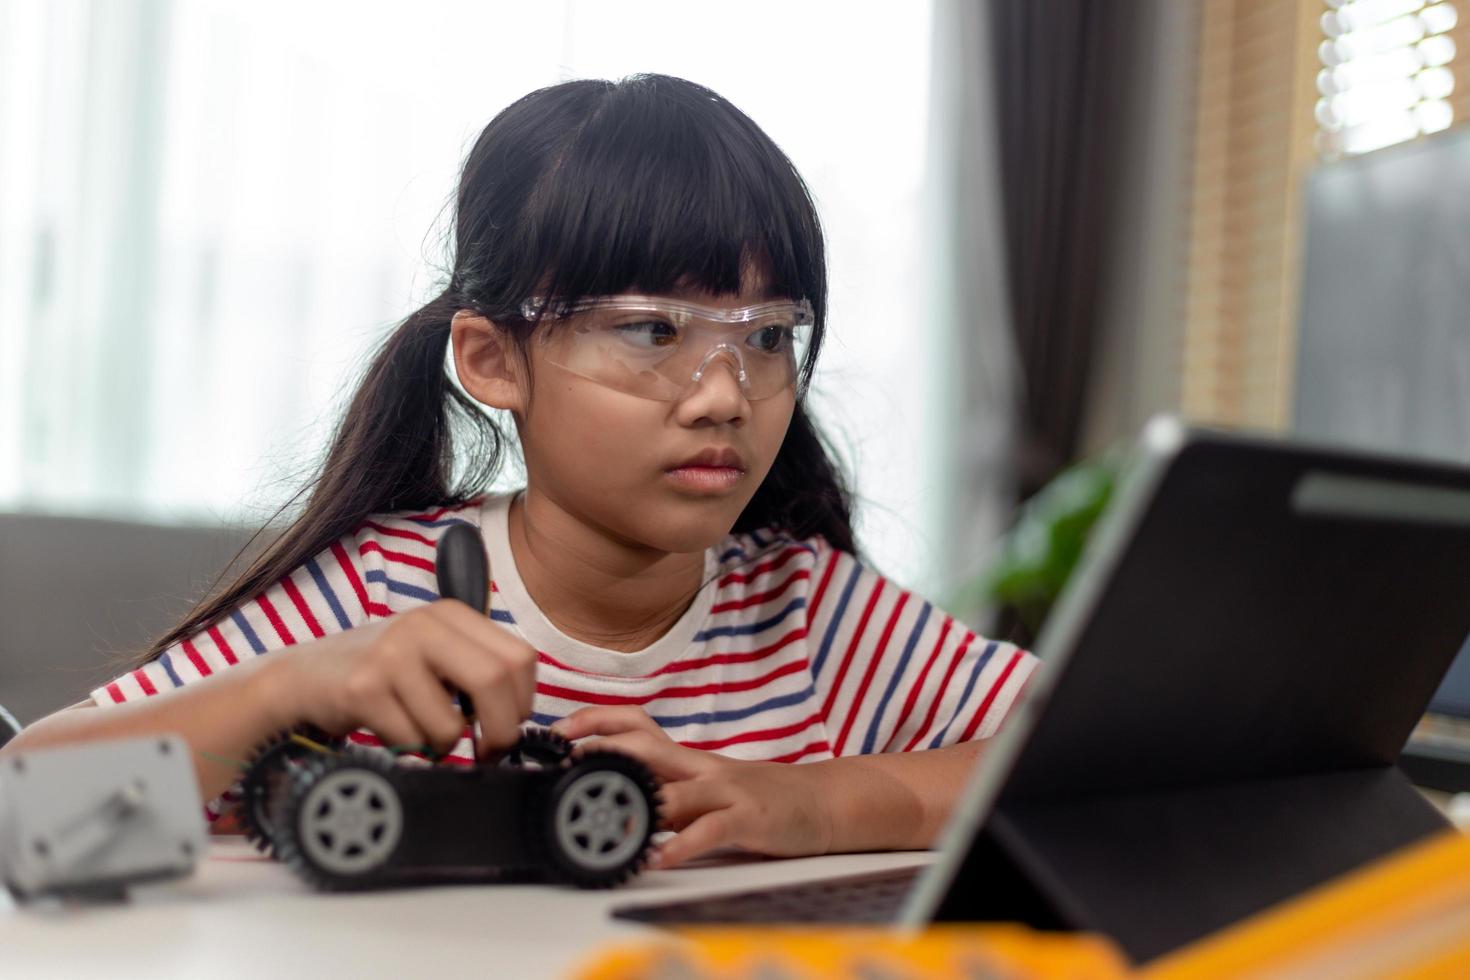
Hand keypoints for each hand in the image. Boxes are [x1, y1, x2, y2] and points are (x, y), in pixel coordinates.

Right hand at [275, 599, 535, 756]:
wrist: (305, 676)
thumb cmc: (382, 671)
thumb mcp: (434, 651)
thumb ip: (477, 669)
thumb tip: (520, 717)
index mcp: (451, 614)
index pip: (519, 657)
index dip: (524, 701)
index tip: (512, 723)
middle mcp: (423, 625)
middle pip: (494, 681)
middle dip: (501, 730)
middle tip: (490, 751)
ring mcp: (391, 654)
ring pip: (451, 724)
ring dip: (442, 745)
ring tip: (420, 730)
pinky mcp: (362, 688)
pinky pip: (411, 740)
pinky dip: (409, 748)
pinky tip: (391, 729)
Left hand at [552, 706, 833, 868]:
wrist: (818, 801)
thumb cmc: (753, 798)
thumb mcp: (700, 788)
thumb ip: (660, 790)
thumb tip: (607, 799)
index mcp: (685, 758)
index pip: (634, 724)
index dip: (594, 721)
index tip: (556, 733)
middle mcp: (699, 767)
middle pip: (645, 746)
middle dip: (601, 751)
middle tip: (565, 766)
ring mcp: (725, 790)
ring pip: (674, 788)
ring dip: (637, 804)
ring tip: (603, 820)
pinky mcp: (748, 818)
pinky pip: (710, 830)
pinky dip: (683, 845)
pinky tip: (661, 859)